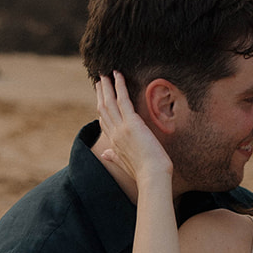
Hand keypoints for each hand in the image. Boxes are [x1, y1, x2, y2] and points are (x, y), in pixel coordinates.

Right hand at [95, 72, 172, 186]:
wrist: (152, 178)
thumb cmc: (144, 173)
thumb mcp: (126, 164)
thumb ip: (114, 157)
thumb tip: (105, 154)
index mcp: (114, 144)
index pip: (104, 122)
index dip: (102, 108)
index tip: (101, 97)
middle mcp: (114, 134)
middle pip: (103, 109)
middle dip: (101, 93)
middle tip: (100, 79)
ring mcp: (121, 128)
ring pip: (109, 102)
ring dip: (107, 86)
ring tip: (106, 74)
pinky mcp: (131, 123)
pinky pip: (122, 100)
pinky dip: (119, 86)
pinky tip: (118, 75)